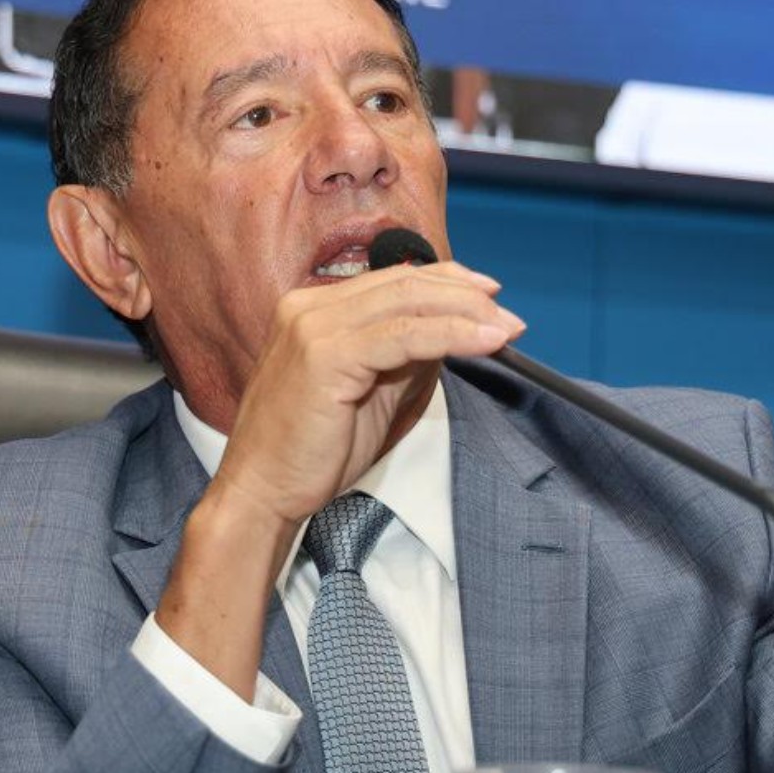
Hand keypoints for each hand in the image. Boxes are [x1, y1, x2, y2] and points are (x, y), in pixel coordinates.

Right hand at [156, 260, 520, 698]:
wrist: (263, 492)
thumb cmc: (312, 452)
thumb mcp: (372, 391)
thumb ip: (404, 356)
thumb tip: (454, 332)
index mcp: (314, 309)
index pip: (393, 280)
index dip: (448, 283)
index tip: (489, 297)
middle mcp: (309, 306)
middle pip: (405, 283)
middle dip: (466, 296)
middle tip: (510, 318)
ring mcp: (314, 326)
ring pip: (408, 302)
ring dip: (467, 313)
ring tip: (507, 330)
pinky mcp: (326, 354)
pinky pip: (404, 335)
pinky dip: (452, 334)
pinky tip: (484, 342)